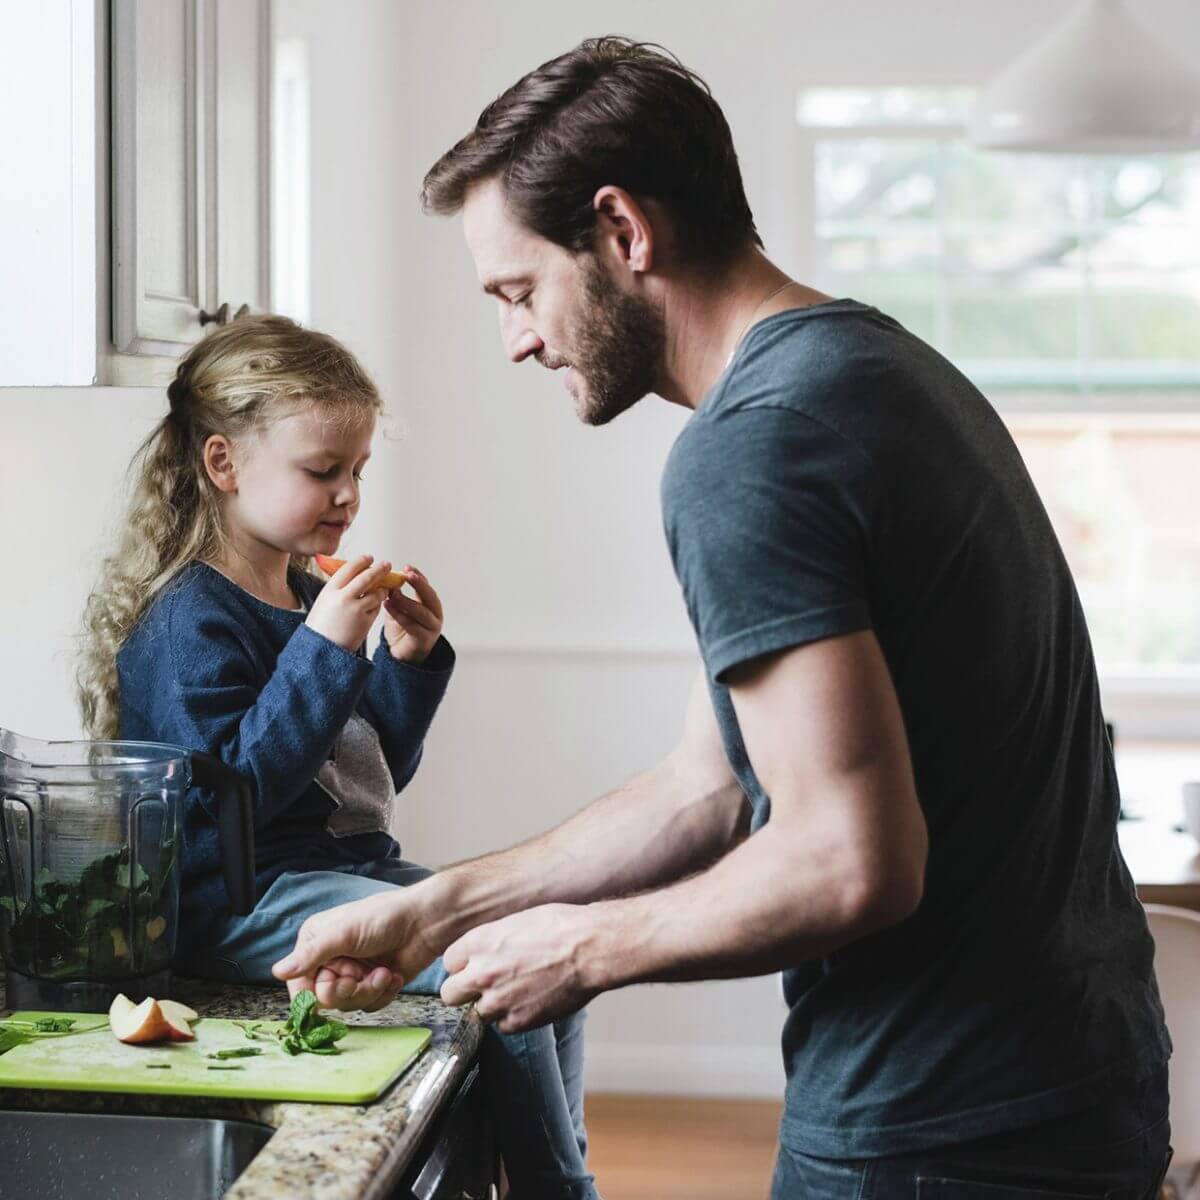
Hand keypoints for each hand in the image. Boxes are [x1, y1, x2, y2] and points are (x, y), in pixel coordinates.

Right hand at [271, 886, 441, 1010]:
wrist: (425, 922)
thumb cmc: (383, 918)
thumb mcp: (343, 933)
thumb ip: (311, 955)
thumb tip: (277, 971)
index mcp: (316, 943)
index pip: (300, 984)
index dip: (315, 993)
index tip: (332, 985)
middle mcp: (331, 960)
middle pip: (325, 999)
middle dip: (347, 991)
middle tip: (360, 976)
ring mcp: (354, 973)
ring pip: (349, 1005)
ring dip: (369, 990)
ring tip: (383, 972)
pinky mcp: (375, 984)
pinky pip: (370, 1005)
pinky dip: (383, 993)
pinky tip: (394, 975)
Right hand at [306, 555, 391, 651]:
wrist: (320, 649)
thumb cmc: (321, 625)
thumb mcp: (324, 601)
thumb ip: (338, 588)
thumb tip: (355, 574)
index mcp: (330, 590)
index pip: (349, 568)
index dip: (361, 561)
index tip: (369, 558)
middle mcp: (343, 597)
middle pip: (366, 577)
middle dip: (379, 569)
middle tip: (387, 564)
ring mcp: (355, 610)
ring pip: (376, 593)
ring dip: (382, 589)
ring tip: (384, 588)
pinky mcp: (364, 622)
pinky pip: (376, 608)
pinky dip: (378, 605)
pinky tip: (377, 605)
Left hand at [382, 565, 443, 662]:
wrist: (401, 655)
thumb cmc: (401, 630)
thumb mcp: (398, 609)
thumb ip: (396, 596)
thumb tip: (387, 579)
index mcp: (431, 606)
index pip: (427, 587)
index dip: (418, 577)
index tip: (407, 567)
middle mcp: (435, 615)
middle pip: (430, 597)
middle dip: (419, 584)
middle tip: (407, 575)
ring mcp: (432, 628)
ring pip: (421, 611)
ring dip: (406, 601)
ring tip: (392, 593)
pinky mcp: (424, 640)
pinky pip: (412, 625)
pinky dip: (399, 615)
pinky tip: (388, 606)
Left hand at [440, 904, 598, 1033]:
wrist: (590, 949)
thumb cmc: (560, 927)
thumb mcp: (516, 921)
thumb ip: (492, 941)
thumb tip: (484, 952)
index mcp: (479, 943)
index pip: (449, 963)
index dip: (463, 965)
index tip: (474, 965)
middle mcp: (482, 973)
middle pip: (450, 994)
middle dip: (464, 991)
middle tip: (484, 986)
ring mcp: (498, 1000)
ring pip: (477, 1013)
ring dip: (492, 1005)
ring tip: (517, 991)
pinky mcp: (517, 1021)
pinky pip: (503, 1026)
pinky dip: (513, 1017)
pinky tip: (531, 1001)